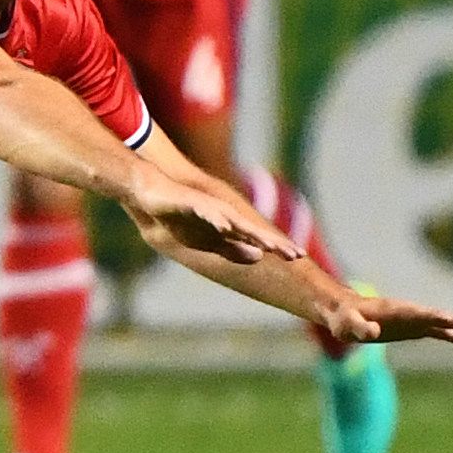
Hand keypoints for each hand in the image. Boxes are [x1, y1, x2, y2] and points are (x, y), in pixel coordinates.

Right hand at [125, 169, 304, 263]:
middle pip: (252, 230)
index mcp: (229, 226)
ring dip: (251, 234)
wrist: (153, 196)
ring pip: (234, 222)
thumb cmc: (181, 218)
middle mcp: (224, 215)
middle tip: (295, 254)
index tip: (299, 256)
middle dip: (273, 242)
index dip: (277, 246)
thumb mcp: (208, 241)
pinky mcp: (190, 202)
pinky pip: (205, 212)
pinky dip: (216, 219)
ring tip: (268, 245)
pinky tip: (225, 226)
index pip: (257, 238)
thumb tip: (259, 256)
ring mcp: (209, 208)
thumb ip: (232, 248)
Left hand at [317, 291, 452, 349]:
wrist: (342, 314)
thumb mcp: (346, 325)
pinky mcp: (413, 329)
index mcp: (399, 310)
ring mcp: (415, 321)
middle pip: (445, 318)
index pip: (426, 314)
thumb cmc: (342, 318)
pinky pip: (440, 333)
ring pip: (446, 326)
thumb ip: (359, 328)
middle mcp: (412, 313)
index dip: (444, 318)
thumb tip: (375, 334)